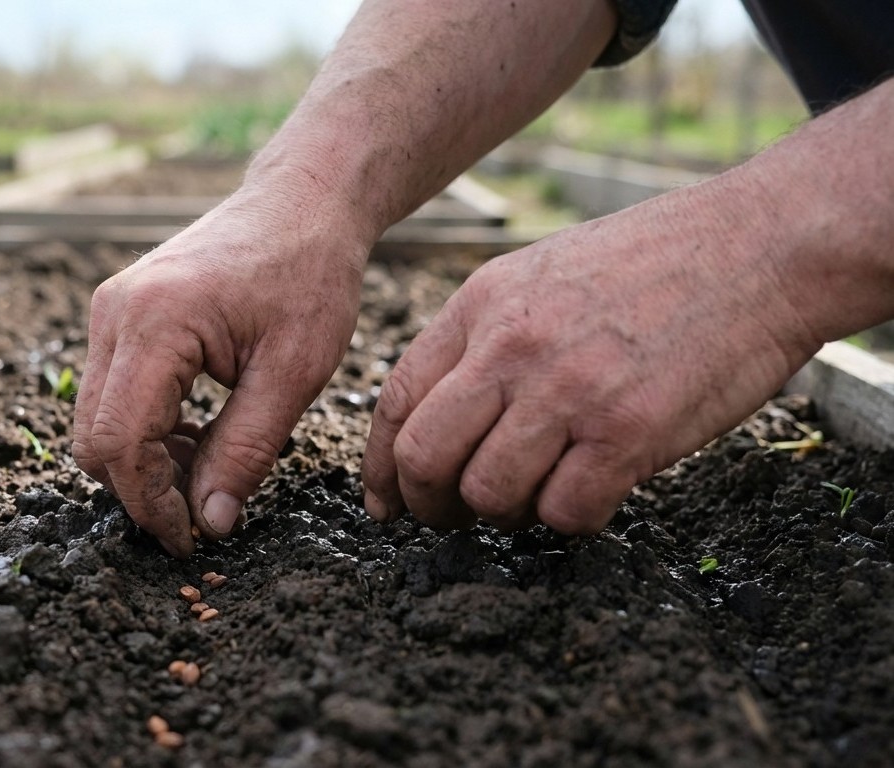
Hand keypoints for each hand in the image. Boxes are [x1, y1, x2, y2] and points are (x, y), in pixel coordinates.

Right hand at [74, 182, 369, 556]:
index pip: (121, 442)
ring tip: (210, 468)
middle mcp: (115, 314)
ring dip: (144, 461)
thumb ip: (247, 451)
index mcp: (155, 323)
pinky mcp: (119, 315)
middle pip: (94, 438)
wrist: (301, 203)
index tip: (191, 539)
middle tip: (201, 514)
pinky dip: (145, 429)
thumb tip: (211, 523)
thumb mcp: (293, 373)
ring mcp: (110, 311)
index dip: (150, 503)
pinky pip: (110, 393)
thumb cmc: (308, 275)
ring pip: (96, 420)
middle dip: (141, 489)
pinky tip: (198, 434)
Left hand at [362, 179, 822, 533]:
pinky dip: (570, 519)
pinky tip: (591, 492)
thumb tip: (437, 415)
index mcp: (481, 306)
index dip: (382, 466)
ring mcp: (568, 391)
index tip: (386, 501)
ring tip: (535, 498)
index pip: (397, 401)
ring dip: (505, 515)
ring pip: (489, 494)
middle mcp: (512, 348)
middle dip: (428, 505)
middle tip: (452, 519)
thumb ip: (483, 338)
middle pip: (426, 457)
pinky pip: (565, 512)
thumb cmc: (652, 263)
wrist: (758, 245)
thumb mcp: (538, 273)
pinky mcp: (629, 432)